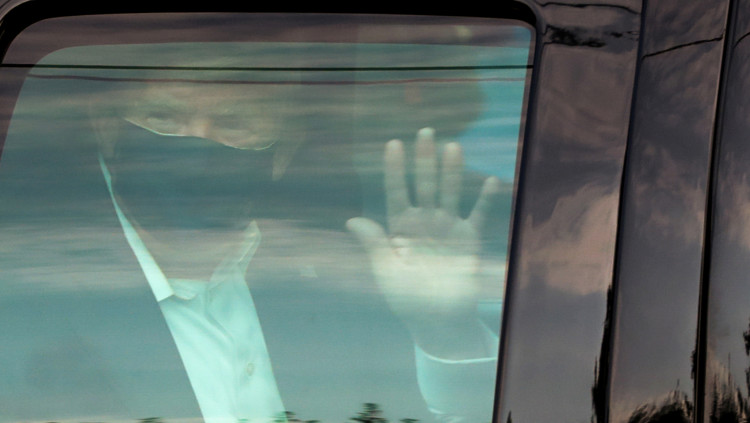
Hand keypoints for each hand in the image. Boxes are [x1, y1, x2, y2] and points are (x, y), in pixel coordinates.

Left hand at [347, 128, 499, 357]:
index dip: (394, 169)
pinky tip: (491, 180)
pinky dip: (485, 199)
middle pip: (424, 184)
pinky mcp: (469, 239)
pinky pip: (478, 214)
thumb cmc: (407, 299)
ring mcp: (447, 228)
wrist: (439, 320)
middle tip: (425, 131)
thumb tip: (352, 220)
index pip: (396, 191)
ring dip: (452, 170)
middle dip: (424, 159)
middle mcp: (424, 222)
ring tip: (453, 146)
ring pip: (449, 192)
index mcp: (400, 228)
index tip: (393, 144)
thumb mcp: (386, 272)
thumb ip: (374, 244)